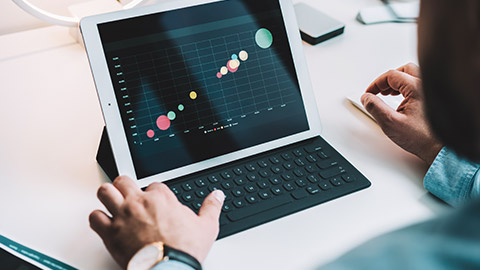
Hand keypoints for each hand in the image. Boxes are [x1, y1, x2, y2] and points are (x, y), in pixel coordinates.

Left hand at [89, 176, 224, 268]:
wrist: (168, 268)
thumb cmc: (184, 249)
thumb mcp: (206, 226)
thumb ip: (211, 207)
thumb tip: (217, 196)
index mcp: (161, 198)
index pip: (153, 184)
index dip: (154, 192)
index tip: (155, 201)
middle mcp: (139, 202)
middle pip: (123, 180)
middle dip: (125, 185)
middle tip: (128, 194)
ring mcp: (122, 216)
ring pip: (105, 192)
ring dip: (107, 196)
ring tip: (112, 201)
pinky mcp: (110, 232)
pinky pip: (95, 217)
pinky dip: (98, 219)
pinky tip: (104, 222)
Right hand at [361, 63, 442, 164]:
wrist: (440, 149)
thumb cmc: (422, 138)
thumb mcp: (390, 123)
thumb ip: (375, 108)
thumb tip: (366, 98)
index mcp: (416, 88)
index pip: (391, 75)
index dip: (376, 83)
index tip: (369, 93)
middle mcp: (426, 86)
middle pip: (404, 70)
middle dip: (388, 79)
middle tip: (379, 90)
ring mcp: (432, 92)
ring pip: (413, 75)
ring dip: (398, 82)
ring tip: (388, 93)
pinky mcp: (434, 99)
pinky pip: (419, 84)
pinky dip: (407, 87)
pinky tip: (401, 98)